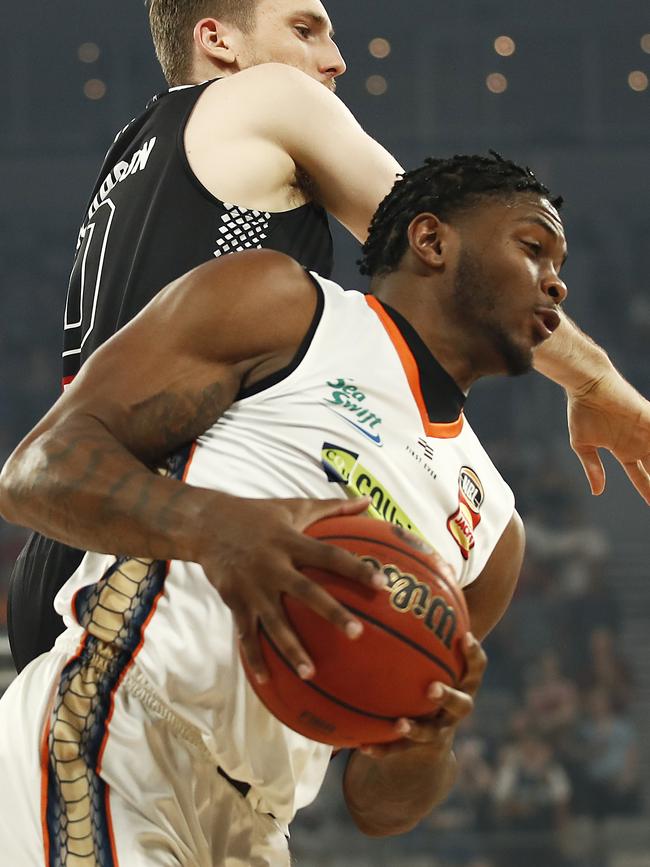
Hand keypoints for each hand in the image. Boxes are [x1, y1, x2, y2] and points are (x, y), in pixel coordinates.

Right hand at [197, 494, 386, 682]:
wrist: (206, 524)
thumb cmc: (257, 515)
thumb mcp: (294, 506)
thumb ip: (333, 507)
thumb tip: (367, 501)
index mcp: (290, 541)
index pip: (330, 556)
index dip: (356, 569)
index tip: (382, 585)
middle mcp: (273, 565)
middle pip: (307, 592)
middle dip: (331, 613)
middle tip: (357, 633)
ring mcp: (252, 586)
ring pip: (275, 623)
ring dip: (292, 649)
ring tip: (311, 674)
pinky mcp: (235, 600)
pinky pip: (246, 634)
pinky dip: (254, 658)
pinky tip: (268, 681)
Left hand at [357, 632, 486, 759]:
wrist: (429, 735)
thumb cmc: (428, 677)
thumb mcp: (430, 656)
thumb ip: (423, 628)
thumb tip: (407, 581)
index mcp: (461, 681)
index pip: (476, 667)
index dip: (474, 654)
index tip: (465, 637)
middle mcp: (455, 707)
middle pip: (462, 703)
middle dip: (448, 696)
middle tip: (432, 687)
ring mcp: (439, 731)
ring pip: (432, 733)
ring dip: (418, 729)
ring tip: (400, 724)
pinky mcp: (417, 750)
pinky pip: (399, 752)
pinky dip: (383, 748)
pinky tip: (362, 745)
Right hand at [567, 368, 649, 504]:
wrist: (587, 385)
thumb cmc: (581, 411)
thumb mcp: (584, 445)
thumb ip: (592, 468)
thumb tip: (597, 492)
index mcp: (624, 450)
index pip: (640, 476)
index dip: (648, 490)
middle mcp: (639, 442)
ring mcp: (646, 431)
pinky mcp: (649, 418)